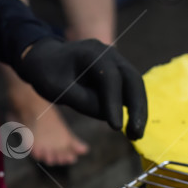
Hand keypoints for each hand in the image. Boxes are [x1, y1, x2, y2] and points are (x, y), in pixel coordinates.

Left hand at [17, 37, 147, 139]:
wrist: (48, 59)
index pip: (109, 77)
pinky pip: (132, 90)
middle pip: (132, 79)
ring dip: (140, 110)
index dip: (114, 102)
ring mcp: (117, 62)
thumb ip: (82, 101)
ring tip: (136, 135)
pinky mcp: (119, 73)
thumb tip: (109, 115)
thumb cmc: (48, 73)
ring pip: (136, 85)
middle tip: (136, 134)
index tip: (116, 127)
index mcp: (91, 52)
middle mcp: (109, 54)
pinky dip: (135, 107)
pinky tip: (133, 127)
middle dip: (137, 107)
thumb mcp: (57, 88)